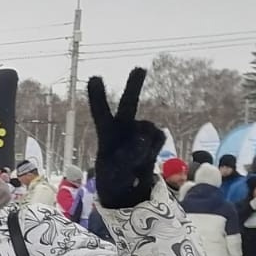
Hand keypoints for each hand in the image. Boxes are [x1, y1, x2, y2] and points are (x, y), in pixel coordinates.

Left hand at [89, 68, 165, 210]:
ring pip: (148, 130)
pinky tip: (146, 158)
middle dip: (134, 86)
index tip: (96, 78)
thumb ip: (128, 156)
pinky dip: (154, 149)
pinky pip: (159, 137)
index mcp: (106, 134)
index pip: (100, 113)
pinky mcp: (154, 136)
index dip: (98, 97)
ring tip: (135, 162)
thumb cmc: (113, 180)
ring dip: (145, 145)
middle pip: (129, 104)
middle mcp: (122, 127)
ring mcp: (139, 130)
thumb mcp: (116, 174)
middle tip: (140, 68)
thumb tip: (143, 137)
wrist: (129, 188)